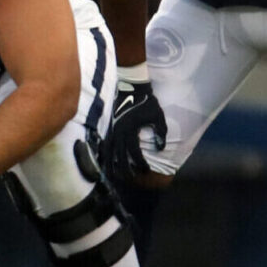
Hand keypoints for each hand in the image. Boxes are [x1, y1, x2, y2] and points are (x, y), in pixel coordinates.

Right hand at [105, 65, 166, 180]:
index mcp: (131, 130)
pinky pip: (106, 144)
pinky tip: (106, 162)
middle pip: (120, 156)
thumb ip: (161, 133)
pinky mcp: (110, 127)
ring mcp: (112, 129)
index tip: (146, 170)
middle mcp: (119, 132)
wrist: (132, 87)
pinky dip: (105, 154)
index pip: (135, 153)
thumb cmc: (147, 102)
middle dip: (125, 169)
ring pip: (109, 152)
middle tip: (131, 179)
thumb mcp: (158, 117)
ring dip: (111, 164)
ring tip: (113, 176)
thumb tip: (161, 148)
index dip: (141, 163)